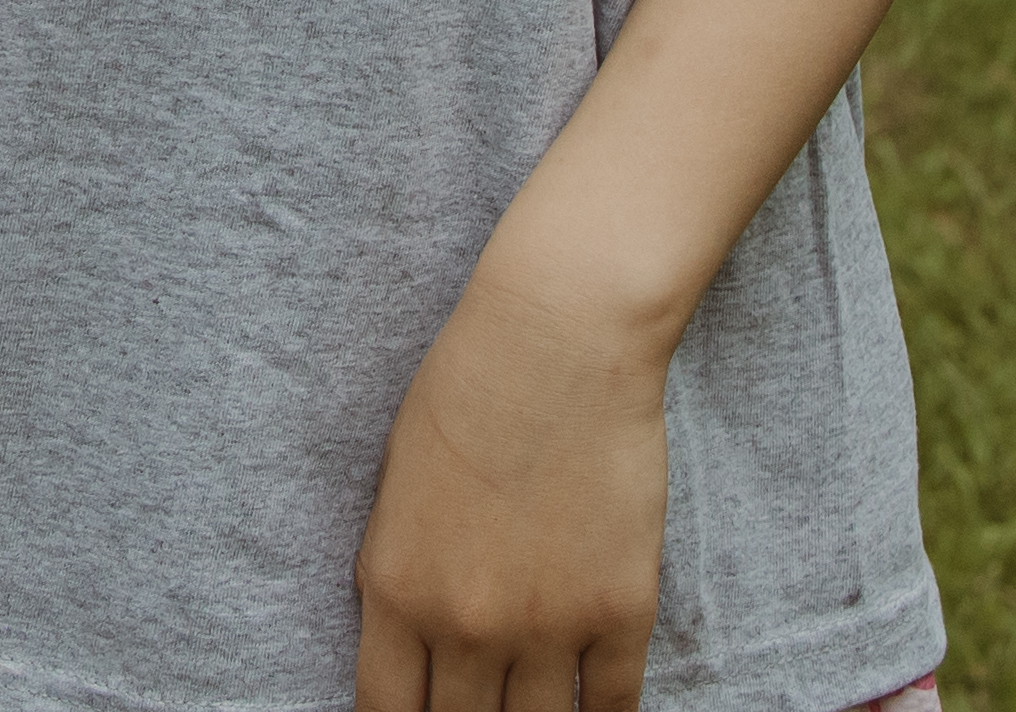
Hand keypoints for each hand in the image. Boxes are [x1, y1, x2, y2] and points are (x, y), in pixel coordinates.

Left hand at [351, 263, 669, 711]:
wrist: (557, 341)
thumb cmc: (463, 393)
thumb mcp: (394, 492)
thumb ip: (399, 582)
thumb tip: (412, 652)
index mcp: (397, 592)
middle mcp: (468, 624)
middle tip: (480, 707)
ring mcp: (549, 625)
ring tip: (530, 708)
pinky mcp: (621, 611)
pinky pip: (612, 708)